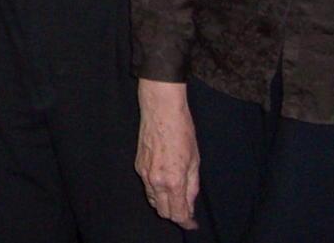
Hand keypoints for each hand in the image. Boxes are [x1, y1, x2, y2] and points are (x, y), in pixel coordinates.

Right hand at [135, 79, 198, 228]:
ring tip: (176, 197)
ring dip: (165, 204)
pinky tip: (165, 183)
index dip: (186, 222)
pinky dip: (156, 191)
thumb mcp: (195, 161)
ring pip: (153, 201)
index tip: (192, 223)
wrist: (161, 111)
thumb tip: (190, 203)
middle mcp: (156, 181)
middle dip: (175, 215)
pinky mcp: (138, 166)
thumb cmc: (182, 131)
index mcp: (173, 180)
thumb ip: (192, 186)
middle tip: (186, 212)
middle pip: (163, 212)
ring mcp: (144, 174)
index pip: (178, 213)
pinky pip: (147, 187)